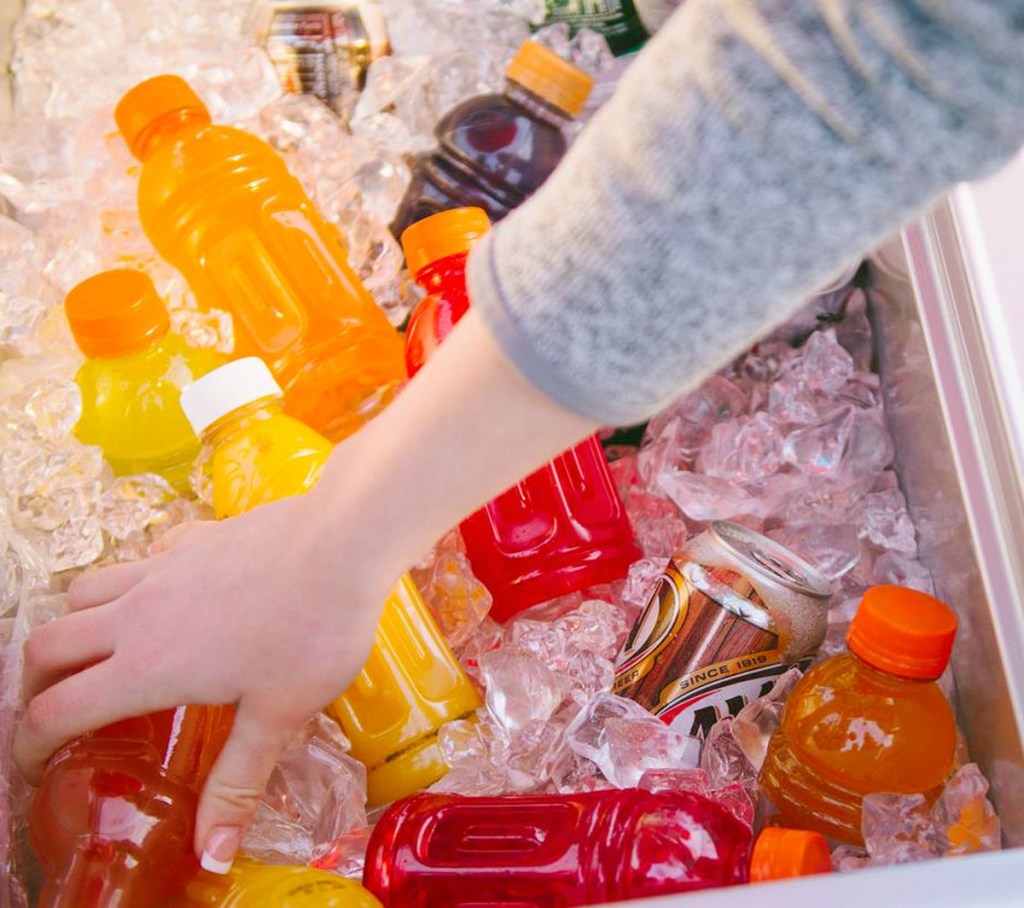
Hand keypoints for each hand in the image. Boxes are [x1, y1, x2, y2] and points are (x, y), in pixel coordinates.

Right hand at [14, 311, 595, 872]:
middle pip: (48, 643)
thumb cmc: (313, 632)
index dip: (30, 746)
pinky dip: (131, 581)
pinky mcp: (193, 537)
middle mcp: (138, 612)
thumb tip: (211, 855)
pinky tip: (165, 594)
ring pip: (83, 591)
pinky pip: (139, 559)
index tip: (33, 766)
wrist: (344, 541)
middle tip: (56, 709)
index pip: (56, 710)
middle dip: (36, 682)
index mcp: (147, 666)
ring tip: (99, 650)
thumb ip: (237, 781)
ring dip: (75, 623)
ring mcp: (162, 567)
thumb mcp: (278, 716)